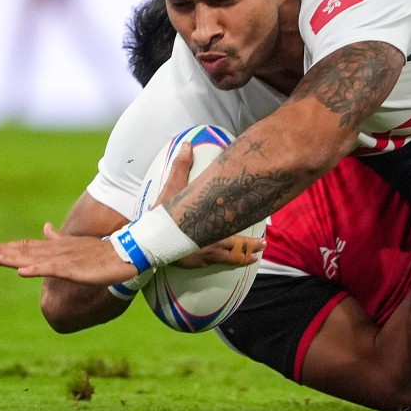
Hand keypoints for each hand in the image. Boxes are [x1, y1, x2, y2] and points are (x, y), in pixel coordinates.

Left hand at [0, 222, 136, 283]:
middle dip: (3, 251)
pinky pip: (51, 269)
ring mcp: (64, 259)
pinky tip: (22, 271)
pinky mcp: (73, 269)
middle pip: (26, 250)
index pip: (28, 247)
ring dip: (13, 258)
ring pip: (34, 259)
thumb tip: (46, 227)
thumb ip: (59, 238)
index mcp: (58, 247)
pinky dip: (35, 269)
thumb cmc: (104, 251)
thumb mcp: (78, 245)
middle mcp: (57, 251)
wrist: (126, 253)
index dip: (9, 248)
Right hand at [154, 142, 264, 267]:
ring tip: (253, 257)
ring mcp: (204, 256)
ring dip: (242, 258)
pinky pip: (214, 265)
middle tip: (263, 246)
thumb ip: (181, 167)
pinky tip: (228, 262)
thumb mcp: (171, 189)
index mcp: (212, 227)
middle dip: (251, 248)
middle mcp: (212, 244)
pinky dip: (225, 263)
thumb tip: (187, 145)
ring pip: (229, 259)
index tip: (265, 237)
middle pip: (237, 248)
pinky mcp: (194, 263)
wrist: (145, 242)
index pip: (237, 231)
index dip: (251, 236)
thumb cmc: (160, 216)